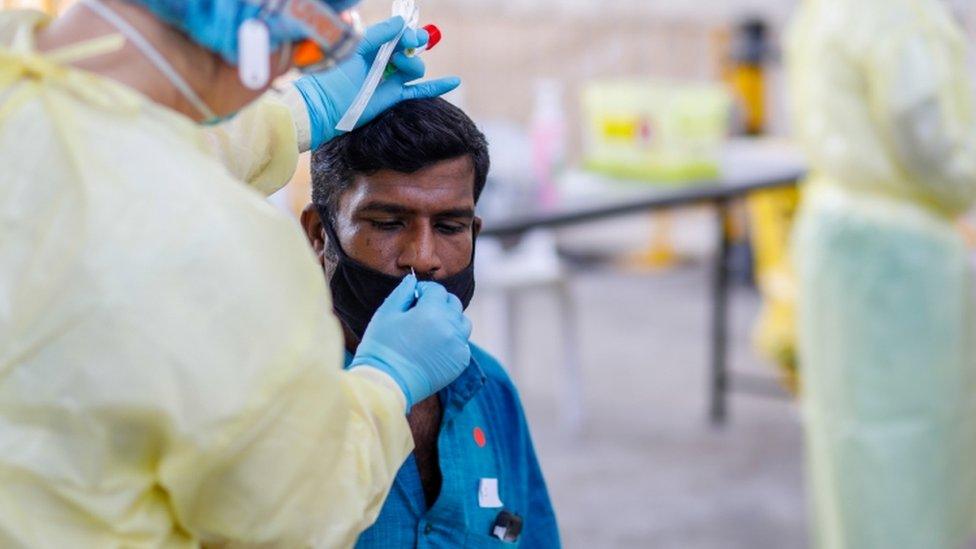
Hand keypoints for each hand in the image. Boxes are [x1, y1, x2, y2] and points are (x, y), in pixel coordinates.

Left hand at [294, 16, 460, 148]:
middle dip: (412, 44)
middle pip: (410, 48)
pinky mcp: (395, 95)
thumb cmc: (335, 74)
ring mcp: (391, 78)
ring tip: (398, 67)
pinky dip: (438, 86)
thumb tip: (403, 22)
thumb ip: (380, 34)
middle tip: (406, 47)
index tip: (407, 36)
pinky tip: (454, 81)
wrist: (326, 106)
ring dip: (412, 63)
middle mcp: (384, 60)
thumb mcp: (357, 47)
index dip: (408, 33)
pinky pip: (421, 90)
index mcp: (373, 46)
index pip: (399, 34)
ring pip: (415, 67)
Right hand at [351, 275, 471, 410]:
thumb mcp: (386, 313)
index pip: (437, 290)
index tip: (413, 298)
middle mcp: (450, 327)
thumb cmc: (381, 348)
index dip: (424, 291)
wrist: (386, 385)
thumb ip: (403, 293)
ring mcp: (457, 346)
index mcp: (432, 312)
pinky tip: (435, 345)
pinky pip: (462, 343)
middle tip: (422, 312)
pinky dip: (453, 340)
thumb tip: (413, 281)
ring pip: (462, 322)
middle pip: (453, 303)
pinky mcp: (460, 362)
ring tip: (431, 328)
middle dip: (439, 303)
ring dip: (450, 320)